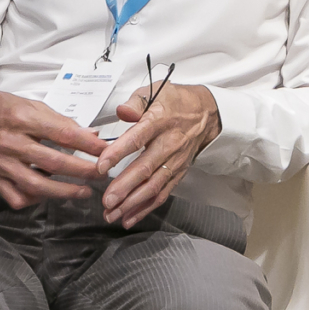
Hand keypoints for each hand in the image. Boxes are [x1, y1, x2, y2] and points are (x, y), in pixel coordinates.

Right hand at [0, 88, 106, 209]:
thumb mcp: (29, 105)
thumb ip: (59, 121)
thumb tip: (90, 135)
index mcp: (21, 118)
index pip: (63, 134)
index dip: (89, 145)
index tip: (106, 151)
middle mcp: (9, 142)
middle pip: (54, 162)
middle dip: (84, 170)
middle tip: (101, 173)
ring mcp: (0, 163)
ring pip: (37, 185)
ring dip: (65, 191)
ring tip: (83, 192)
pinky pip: (16, 196)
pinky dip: (34, 199)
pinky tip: (47, 194)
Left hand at [98, 81, 219, 227]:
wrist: (207, 113)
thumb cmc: (174, 102)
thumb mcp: (155, 91)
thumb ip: (135, 102)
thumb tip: (122, 111)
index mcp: (160, 122)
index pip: (137, 138)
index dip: (118, 152)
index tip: (100, 166)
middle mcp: (169, 144)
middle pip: (146, 168)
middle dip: (125, 187)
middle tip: (107, 200)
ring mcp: (175, 161)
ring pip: (154, 186)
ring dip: (133, 203)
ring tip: (112, 214)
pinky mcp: (178, 173)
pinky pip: (163, 193)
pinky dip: (146, 208)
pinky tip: (129, 218)